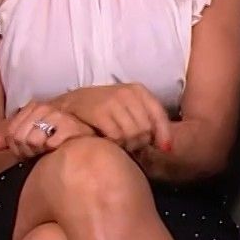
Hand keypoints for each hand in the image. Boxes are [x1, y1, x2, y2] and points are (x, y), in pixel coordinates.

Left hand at [0, 102, 94, 160]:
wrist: (91, 134)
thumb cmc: (60, 136)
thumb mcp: (34, 133)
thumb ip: (12, 138)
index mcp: (34, 107)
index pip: (11, 132)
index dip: (16, 147)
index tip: (28, 151)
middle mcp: (44, 108)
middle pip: (20, 138)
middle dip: (27, 151)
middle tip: (39, 153)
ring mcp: (58, 116)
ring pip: (33, 141)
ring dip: (39, 152)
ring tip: (49, 152)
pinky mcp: (70, 127)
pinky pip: (50, 145)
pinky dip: (53, 152)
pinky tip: (60, 150)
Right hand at [54, 83, 173, 153]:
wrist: (72, 103)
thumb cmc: (105, 108)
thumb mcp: (129, 108)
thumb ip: (148, 122)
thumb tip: (167, 147)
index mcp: (139, 90)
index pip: (159, 114)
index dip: (164, 134)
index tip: (165, 149)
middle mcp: (127, 93)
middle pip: (146, 128)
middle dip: (141, 142)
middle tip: (132, 146)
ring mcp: (113, 102)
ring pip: (133, 134)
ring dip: (128, 145)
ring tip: (121, 144)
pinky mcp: (100, 112)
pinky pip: (116, 137)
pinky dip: (115, 144)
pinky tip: (110, 142)